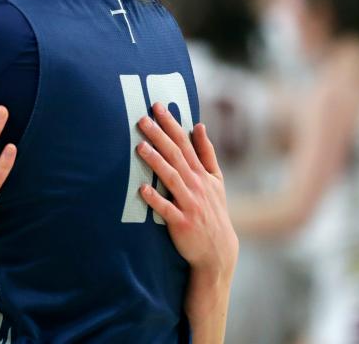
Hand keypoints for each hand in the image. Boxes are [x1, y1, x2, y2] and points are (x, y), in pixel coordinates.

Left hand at [136, 103, 237, 282]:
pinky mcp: (181, 223)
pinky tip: (142, 189)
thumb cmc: (213, 211)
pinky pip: (166, 209)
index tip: (158, 106)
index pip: (185, 143)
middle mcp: (196, 185)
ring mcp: (189, 204)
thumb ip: (206, 153)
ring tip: (140, 147)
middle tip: (143, 118)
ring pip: (171, 178)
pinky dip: (155, 199)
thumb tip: (199, 125)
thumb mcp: (216, 181)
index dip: (172, 124)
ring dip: (156, 162)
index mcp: (202, 173)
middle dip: (160, 136)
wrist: (218, 252)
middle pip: (176, 156)